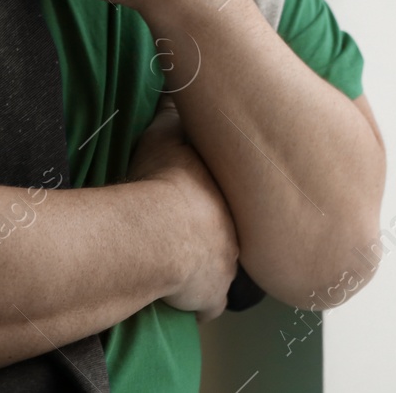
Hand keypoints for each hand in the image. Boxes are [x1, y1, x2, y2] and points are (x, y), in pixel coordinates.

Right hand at [127, 96, 238, 321]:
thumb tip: (172, 91)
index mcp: (230, 195)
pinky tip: (183, 296)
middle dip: (218, 233)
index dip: (215, 199)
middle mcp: (238, 231)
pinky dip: (198, 303)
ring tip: (186, 262)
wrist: (157, 231)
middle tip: (196, 229)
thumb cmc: (162, 180)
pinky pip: (209, 306)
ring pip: (225, 270)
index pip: (233, 199)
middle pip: (234, 233)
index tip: (203, 198)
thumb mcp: (164, 134)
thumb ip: (170, 115)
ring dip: (208, 269)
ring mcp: (228, 268)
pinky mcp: (212, 298)